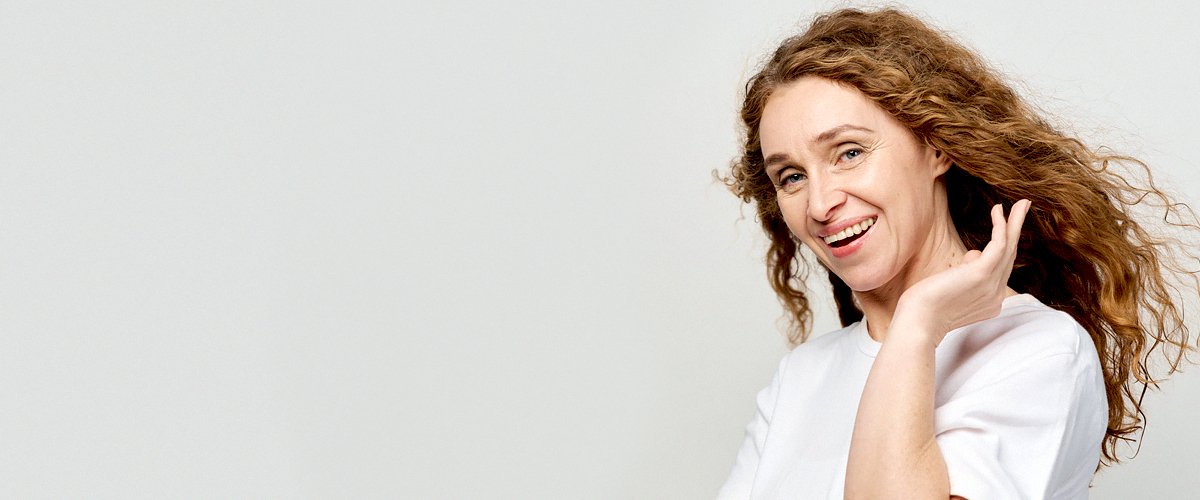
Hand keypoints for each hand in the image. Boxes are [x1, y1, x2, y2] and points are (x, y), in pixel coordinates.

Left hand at [893, 200, 1030, 344]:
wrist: (917, 322)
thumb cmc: (924, 307)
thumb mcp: (950, 289)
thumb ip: (965, 273)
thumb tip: (974, 253)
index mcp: (989, 303)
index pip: (999, 272)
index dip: (989, 257)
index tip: (972, 254)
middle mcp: (996, 296)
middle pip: (1010, 258)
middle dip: (1016, 231)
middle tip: (1022, 209)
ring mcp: (992, 286)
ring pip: (1009, 248)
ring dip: (1016, 223)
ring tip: (1022, 203)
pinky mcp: (983, 273)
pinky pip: (999, 244)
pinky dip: (1001, 225)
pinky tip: (998, 210)